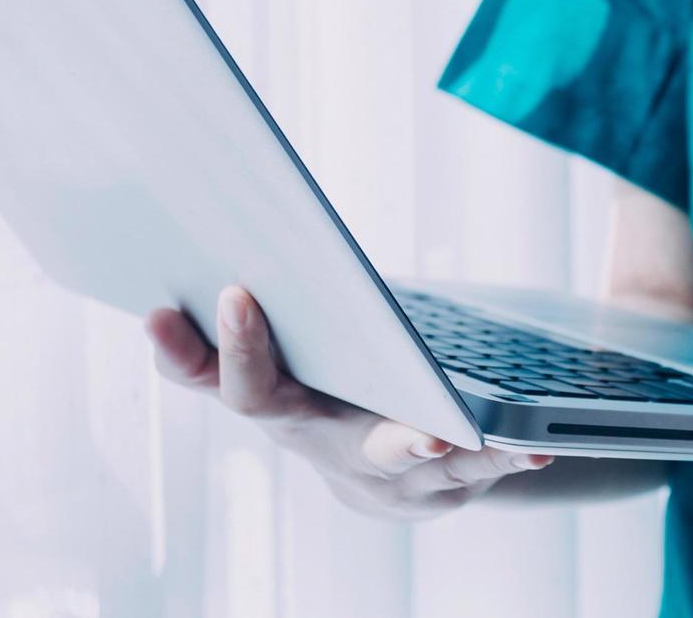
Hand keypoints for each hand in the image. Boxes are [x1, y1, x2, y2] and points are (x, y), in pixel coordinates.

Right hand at [145, 286, 551, 518]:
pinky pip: (469, 470)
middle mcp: (302, 433)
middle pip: (262, 402)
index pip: (199, 370)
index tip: (160, 301)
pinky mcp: (435, 482)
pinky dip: (500, 457)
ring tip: (434, 431)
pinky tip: (532, 449)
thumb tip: (219, 210)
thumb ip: (257, 307)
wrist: (390, 480)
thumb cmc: (335, 390)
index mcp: (265, 393)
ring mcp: (366, 463)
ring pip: (379, 451)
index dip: (178, 342)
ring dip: (407, 440)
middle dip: (248, 356)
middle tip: (238, 299)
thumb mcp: (290, 353)